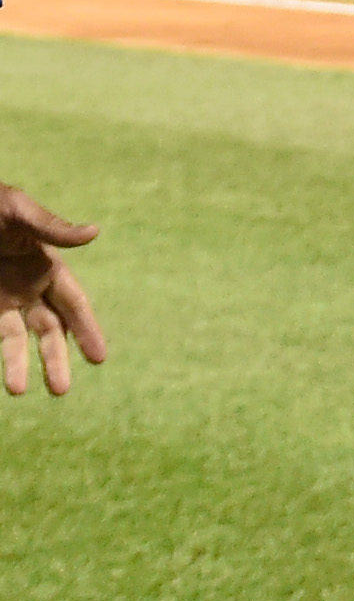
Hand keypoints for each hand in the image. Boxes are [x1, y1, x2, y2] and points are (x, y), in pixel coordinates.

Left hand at [0, 185, 107, 395]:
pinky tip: (5, 375)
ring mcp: (1, 299)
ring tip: (16, 391)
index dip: (87, 331)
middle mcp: (27, 288)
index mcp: (46, 266)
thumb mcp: (15, 209)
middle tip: (60, 390)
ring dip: (18, 365)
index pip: (73, 304)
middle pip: (49, 330)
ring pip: (15, 340)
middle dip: (55, 359)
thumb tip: (94, 232)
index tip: (98, 359)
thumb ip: (51, 227)